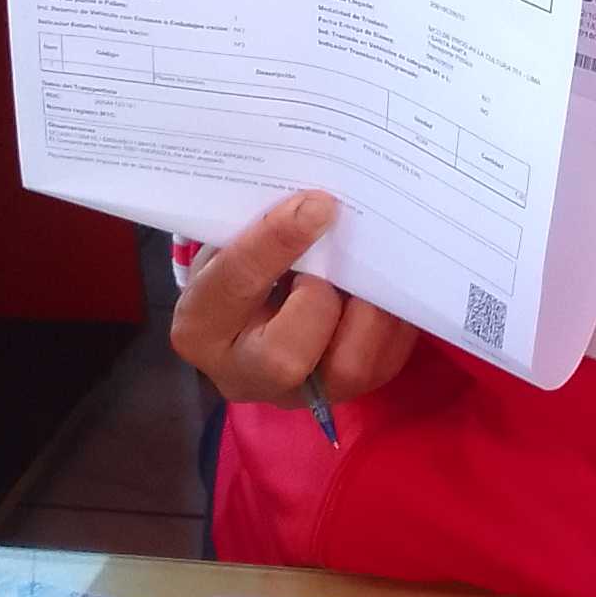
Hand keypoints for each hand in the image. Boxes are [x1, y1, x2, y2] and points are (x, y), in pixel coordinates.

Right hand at [171, 191, 419, 409]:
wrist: (249, 319)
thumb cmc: (237, 268)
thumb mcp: (229, 242)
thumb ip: (261, 226)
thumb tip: (319, 202)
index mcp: (201, 325)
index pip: (235, 284)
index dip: (277, 241)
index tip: (317, 204)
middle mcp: (244, 375)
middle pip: (285, 358)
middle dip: (321, 299)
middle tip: (337, 256)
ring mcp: (298, 394)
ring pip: (349, 368)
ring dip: (370, 310)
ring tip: (373, 265)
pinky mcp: (346, 391)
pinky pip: (385, 362)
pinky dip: (394, 318)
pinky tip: (390, 282)